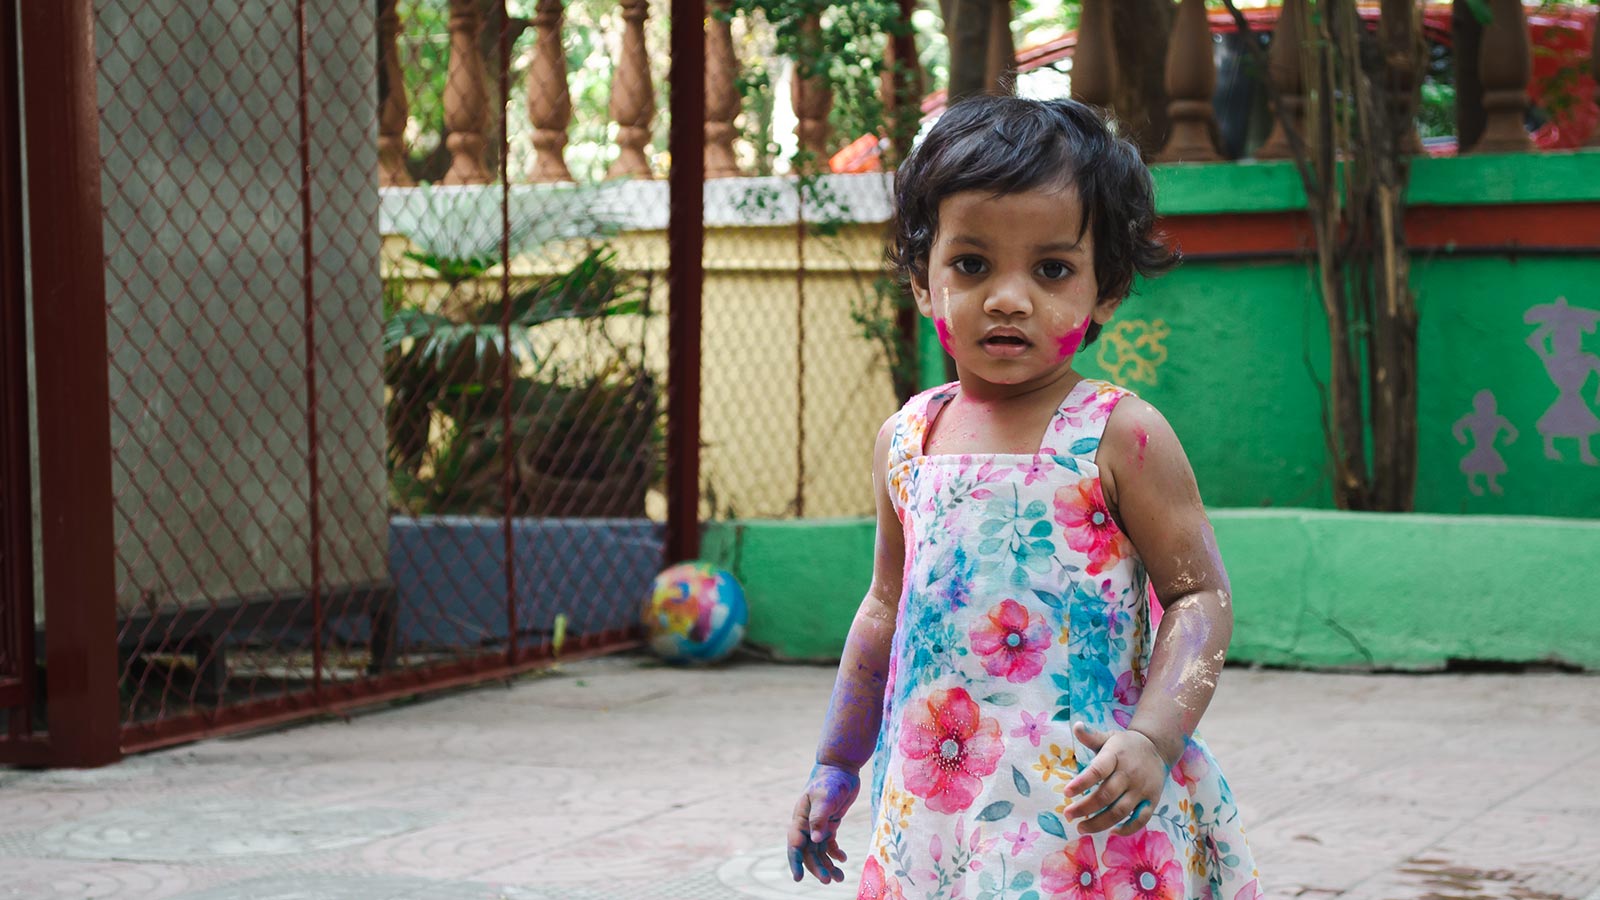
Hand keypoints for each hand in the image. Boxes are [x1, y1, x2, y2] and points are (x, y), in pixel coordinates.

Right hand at [787, 763, 856, 883]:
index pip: (795, 844)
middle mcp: (807, 824)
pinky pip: (829, 844)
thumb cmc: (831, 780)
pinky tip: (843, 859)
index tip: (798, 878)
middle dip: (817, 868)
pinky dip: (835, 853)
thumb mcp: (825, 797)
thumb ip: (820, 818)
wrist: (841, 768)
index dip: (795, 862)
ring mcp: (818, 825)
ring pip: (819, 851)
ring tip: (839, 878)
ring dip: (827, 865)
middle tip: (828, 881)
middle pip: (808, 852)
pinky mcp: (830, 823)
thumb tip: (815, 841)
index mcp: (800, 818)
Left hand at [1059, 721, 1167, 835]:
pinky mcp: (1151, 801)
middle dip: (1085, 808)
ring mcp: (1141, 789)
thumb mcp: (1108, 737)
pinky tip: (1111, 832)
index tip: (1066, 793)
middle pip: (1106, 795)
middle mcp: (1129, 774)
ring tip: (1081, 827)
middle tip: (1068, 815)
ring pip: (1120, 811)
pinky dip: (1127, 829)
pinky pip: (1140, 819)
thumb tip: (1076, 726)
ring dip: (1099, 822)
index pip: (1098, 770)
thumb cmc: (1124, 745)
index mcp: (1115, 756)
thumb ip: (1091, 736)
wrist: (1157, 748)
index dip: (1082, 783)